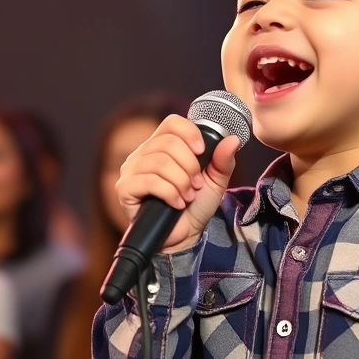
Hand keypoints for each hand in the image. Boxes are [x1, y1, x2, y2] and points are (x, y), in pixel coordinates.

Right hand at [116, 114, 240, 251]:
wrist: (184, 236)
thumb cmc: (195, 206)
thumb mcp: (215, 181)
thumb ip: (223, 160)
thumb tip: (233, 139)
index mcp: (162, 145)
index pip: (172, 123)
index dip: (190, 134)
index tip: (202, 152)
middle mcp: (143, 153)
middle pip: (168, 143)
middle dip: (190, 166)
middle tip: (196, 185)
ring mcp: (131, 170)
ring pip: (160, 162)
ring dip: (181, 182)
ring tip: (187, 196)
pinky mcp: (125, 189)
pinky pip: (149, 181)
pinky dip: (170, 193)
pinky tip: (176, 204)